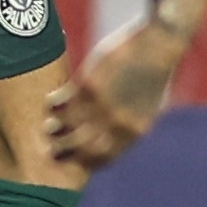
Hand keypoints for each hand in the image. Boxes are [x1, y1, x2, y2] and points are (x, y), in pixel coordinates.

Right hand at [46, 18, 186, 169]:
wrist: (157, 44)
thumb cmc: (155, 73)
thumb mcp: (151, 106)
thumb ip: (132, 122)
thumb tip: (117, 133)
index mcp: (133, 131)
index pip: (105, 158)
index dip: (87, 162)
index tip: (76, 159)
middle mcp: (115, 123)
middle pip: (81, 148)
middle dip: (64, 152)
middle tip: (52, 150)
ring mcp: (100, 104)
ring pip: (67, 126)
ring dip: (54, 129)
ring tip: (48, 127)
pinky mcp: (88, 84)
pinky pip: (63, 101)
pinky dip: (54, 104)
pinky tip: (51, 101)